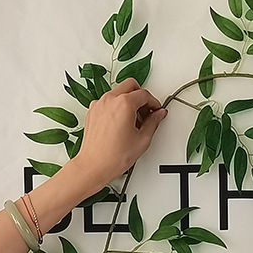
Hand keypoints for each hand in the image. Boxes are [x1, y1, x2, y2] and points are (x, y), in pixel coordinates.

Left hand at [71, 78, 167, 193]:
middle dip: (141, 96)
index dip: (154, 103)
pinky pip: (108, 101)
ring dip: (128, 100)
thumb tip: (158, 114)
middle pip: (130, 85)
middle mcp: (110, 99)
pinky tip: (121, 123)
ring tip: (134, 121)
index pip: (144, 94)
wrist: (94, 166)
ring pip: (118, 92)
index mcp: (124, 103)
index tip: (156, 111)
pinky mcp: (93, 111)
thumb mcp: (142, 140)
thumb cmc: (113, 156)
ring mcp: (99, 104)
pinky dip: (117, 107)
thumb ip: (153, 122)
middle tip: (146, 111)